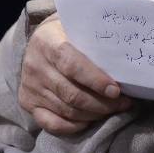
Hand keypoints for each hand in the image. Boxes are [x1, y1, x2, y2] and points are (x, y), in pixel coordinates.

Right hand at [18, 17, 132, 135]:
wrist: (39, 39)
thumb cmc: (67, 32)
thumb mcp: (77, 26)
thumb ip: (94, 39)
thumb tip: (125, 56)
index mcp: (47, 41)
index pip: (72, 65)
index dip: (96, 81)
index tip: (116, 90)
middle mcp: (35, 65)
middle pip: (71, 93)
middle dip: (101, 103)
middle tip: (123, 104)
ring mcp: (30, 86)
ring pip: (66, 110)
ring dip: (93, 114)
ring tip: (113, 110)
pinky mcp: (27, 102)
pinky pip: (52, 124)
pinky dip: (74, 126)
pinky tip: (90, 120)